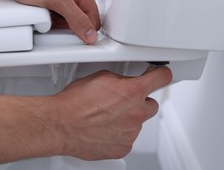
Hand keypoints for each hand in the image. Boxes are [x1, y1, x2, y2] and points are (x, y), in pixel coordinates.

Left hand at [0, 0, 100, 43]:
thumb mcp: (57, 1)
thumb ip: (77, 18)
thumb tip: (91, 34)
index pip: (94, 22)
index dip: (83, 32)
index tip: (70, 34)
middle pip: (81, 21)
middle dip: (68, 28)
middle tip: (54, 24)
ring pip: (67, 19)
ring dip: (57, 24)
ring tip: (45, 18)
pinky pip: (56, 14)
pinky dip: (49, 19)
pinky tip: (41, 14)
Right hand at [54, 66, 171, 159]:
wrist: (62, 125)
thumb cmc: (75, 102)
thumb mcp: (100, 78)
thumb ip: (120, 80)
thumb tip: (124, 81)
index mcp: (133, 91)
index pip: (162, 78)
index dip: (160, 75)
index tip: (159, 76)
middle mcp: (136, 112)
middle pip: (151, 104)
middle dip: (139, 101)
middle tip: (121, 100)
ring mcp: (131, 132)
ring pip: (138, 122)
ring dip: (127, 118)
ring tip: (105, 116)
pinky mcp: (123, 147)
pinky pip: (128, 138)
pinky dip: (119, 134)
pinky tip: (104, 128)